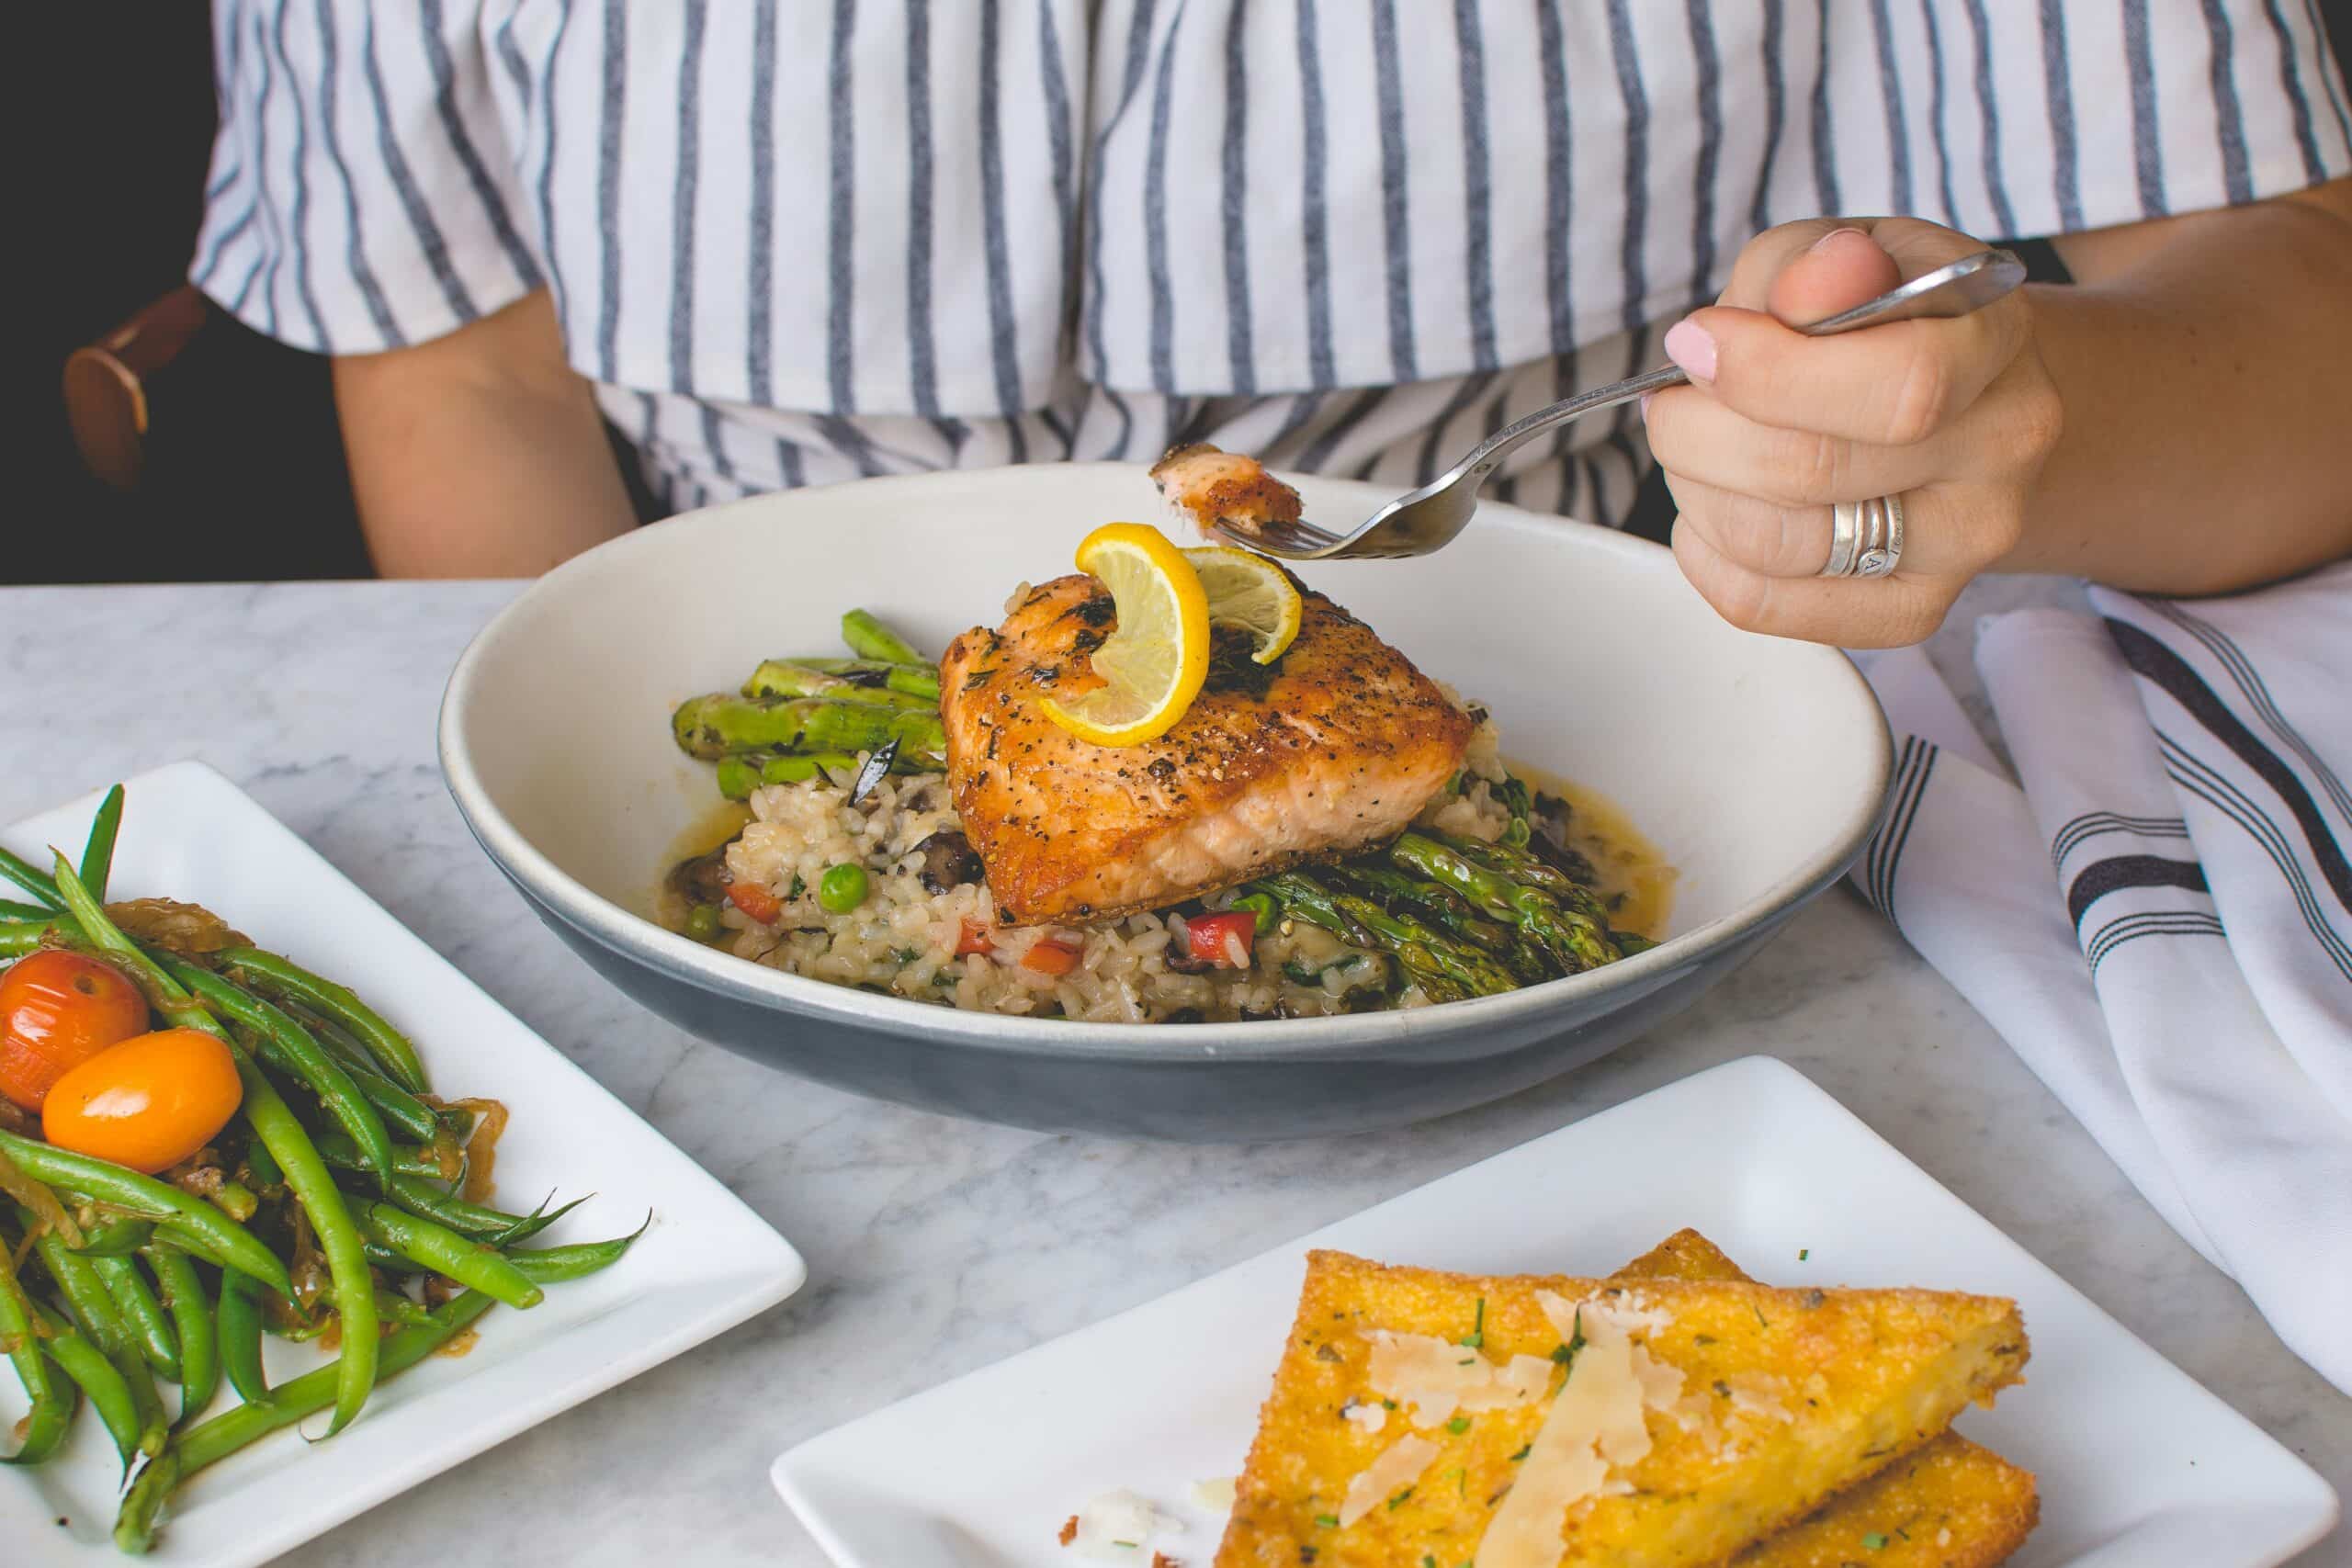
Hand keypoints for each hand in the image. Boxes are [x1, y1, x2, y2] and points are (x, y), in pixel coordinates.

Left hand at [1643, 219, 2064, 646]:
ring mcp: (1963, 542)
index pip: (1899, 385)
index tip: (1698, 343)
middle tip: (1674, 401)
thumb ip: (1814, 265)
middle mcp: (1999, 449)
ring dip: (1697, 491)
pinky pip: (1764, 603)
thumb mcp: (1844, 252)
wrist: (1956, 397)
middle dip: (1700, 432)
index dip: (1769, 371)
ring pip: (1780, 547)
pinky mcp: (1910, 609)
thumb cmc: (1880, 317)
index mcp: (1994, 340)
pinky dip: (1705, 553)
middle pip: (1814, 471)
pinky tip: (1710, 504)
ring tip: (1694, 448)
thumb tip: (1807, 289)